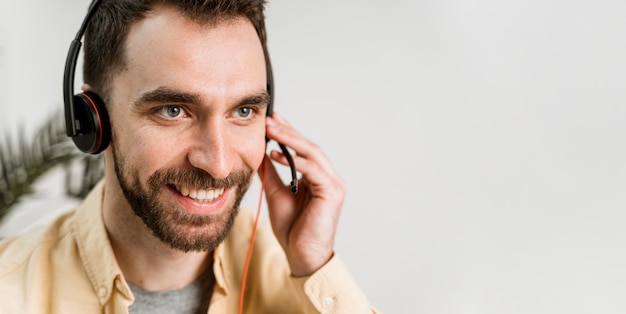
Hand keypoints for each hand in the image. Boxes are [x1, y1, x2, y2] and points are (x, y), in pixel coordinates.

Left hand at [260, 113, 345, 276]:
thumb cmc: (292, 229)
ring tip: (271, 130)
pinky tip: (276, 153)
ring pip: (313, 153)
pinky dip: (296, 160)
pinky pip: (313, 169)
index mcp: (317, 177)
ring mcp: (333, 184)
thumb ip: (271, 173)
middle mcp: (328, 177)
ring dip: (290, 139)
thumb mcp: (276, 193)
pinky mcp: (333, 192)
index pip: (303, 149)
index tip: (271, 120)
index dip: (288, 132)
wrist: (301, 255)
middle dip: (288, 131)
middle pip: (309, 147)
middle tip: (269, 119)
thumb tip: (260, 152)